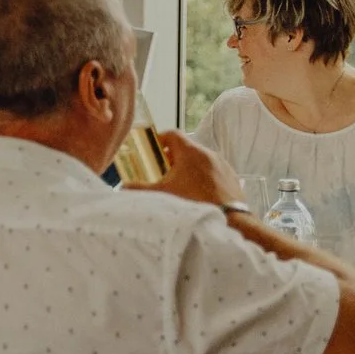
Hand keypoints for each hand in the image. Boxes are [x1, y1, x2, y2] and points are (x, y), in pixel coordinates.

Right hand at [124, 130, 238, 206]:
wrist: (229, 219)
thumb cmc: (194, 202)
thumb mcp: (162, 195)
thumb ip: (139, 189)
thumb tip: (123, 187)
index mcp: (190, 151)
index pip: (172, 134)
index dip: (159, 140)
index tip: (152, 151)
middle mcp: (208, 153)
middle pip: (185, 148)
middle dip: (172, 158)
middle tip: (162, 172)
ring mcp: (222, 164)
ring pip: (200, 160)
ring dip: (188, 168)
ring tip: (180, 185)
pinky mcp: (231, 177)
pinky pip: (213, 171)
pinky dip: (203, 177)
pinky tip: (198, 194)